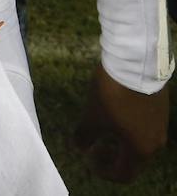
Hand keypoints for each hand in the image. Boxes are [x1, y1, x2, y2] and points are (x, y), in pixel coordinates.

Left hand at [72, 64, 168, 182]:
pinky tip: (116, 114)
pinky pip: (145, 129)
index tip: (88, 156)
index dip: (103, 171)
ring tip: (103, 128)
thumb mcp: (93, 116)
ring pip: (139, 144)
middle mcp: (155, 142)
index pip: (123, 175)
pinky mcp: (161, 110)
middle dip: (112, 158)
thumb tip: (79, 147)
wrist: (135, 64)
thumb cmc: (112, 95)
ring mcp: (161, 126)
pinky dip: (129, 130)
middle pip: (133, 161)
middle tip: (95, 144)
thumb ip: (85, 136)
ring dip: (120, 143)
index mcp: (140, 150)